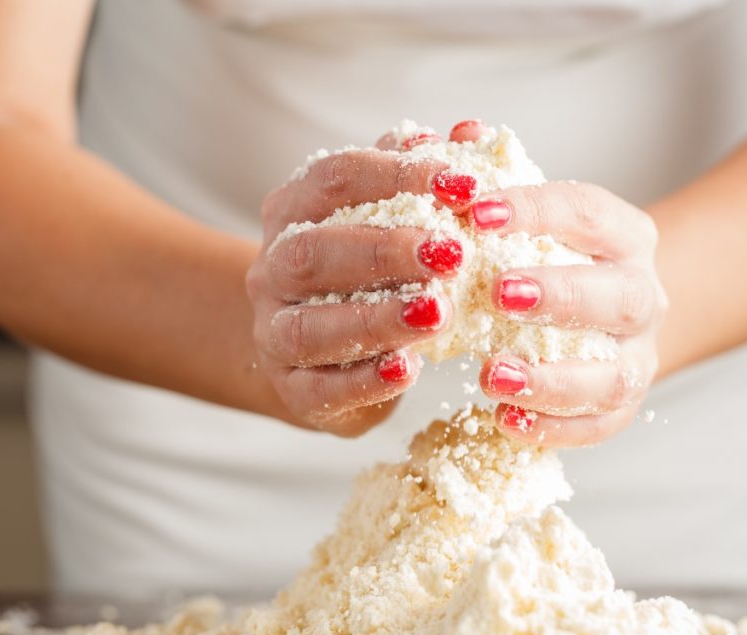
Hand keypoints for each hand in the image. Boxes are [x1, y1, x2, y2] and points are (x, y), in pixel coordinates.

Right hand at [245, 132, 476, 435]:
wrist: (315, 353)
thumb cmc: (364, 275)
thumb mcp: (391, 220)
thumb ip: (423, 178)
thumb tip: (472, 133)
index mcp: (294, 211)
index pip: (336, 177)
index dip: (399, 175)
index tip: (465, 186)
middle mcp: (273, 269)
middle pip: (314, 250)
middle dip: (385, 249)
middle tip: (453, 253)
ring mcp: (274, 332)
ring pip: (310, 326)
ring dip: (376, 318)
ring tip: (438, 314)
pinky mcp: (292, 390)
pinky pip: (319, 389)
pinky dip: (363, 382)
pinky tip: (407, 370)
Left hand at [474, 180, 667, 447]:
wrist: (606, 312)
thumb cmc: (553, 254)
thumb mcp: (530, 213)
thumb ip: (496, 176)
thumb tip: (460, 134)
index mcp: (624, 235)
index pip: (588, 213)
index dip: (536, 210)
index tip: (475, 210)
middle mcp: (643, 295)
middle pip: (617, 296)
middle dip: (558, 294)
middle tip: (498, 293)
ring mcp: (638, 355)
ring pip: (613, 373)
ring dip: (552, 378)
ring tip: (489, 376)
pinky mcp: (623, 405)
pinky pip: (600, 425)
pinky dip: (556, 428)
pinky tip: (504, 421)